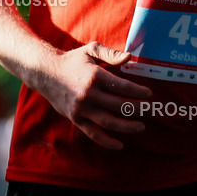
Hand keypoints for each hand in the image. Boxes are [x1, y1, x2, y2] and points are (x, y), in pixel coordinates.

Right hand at [33, 41, 151, 149]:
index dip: (139, 92)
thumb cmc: (73, 60)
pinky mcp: (76, 119)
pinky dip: (107, 142)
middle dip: (138, 109)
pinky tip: (120, 145)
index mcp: (95, 76)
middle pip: (120, 106)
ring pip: (109, 122)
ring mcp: (82, 108)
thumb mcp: (91, 50)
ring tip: (141, 127)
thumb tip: (130, 58)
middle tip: (149, 110)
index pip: (123, 87)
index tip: (149, 95)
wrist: (46, 73)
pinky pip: (93, 133)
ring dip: (127, 127)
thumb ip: (111, 54)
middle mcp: (89, 94)